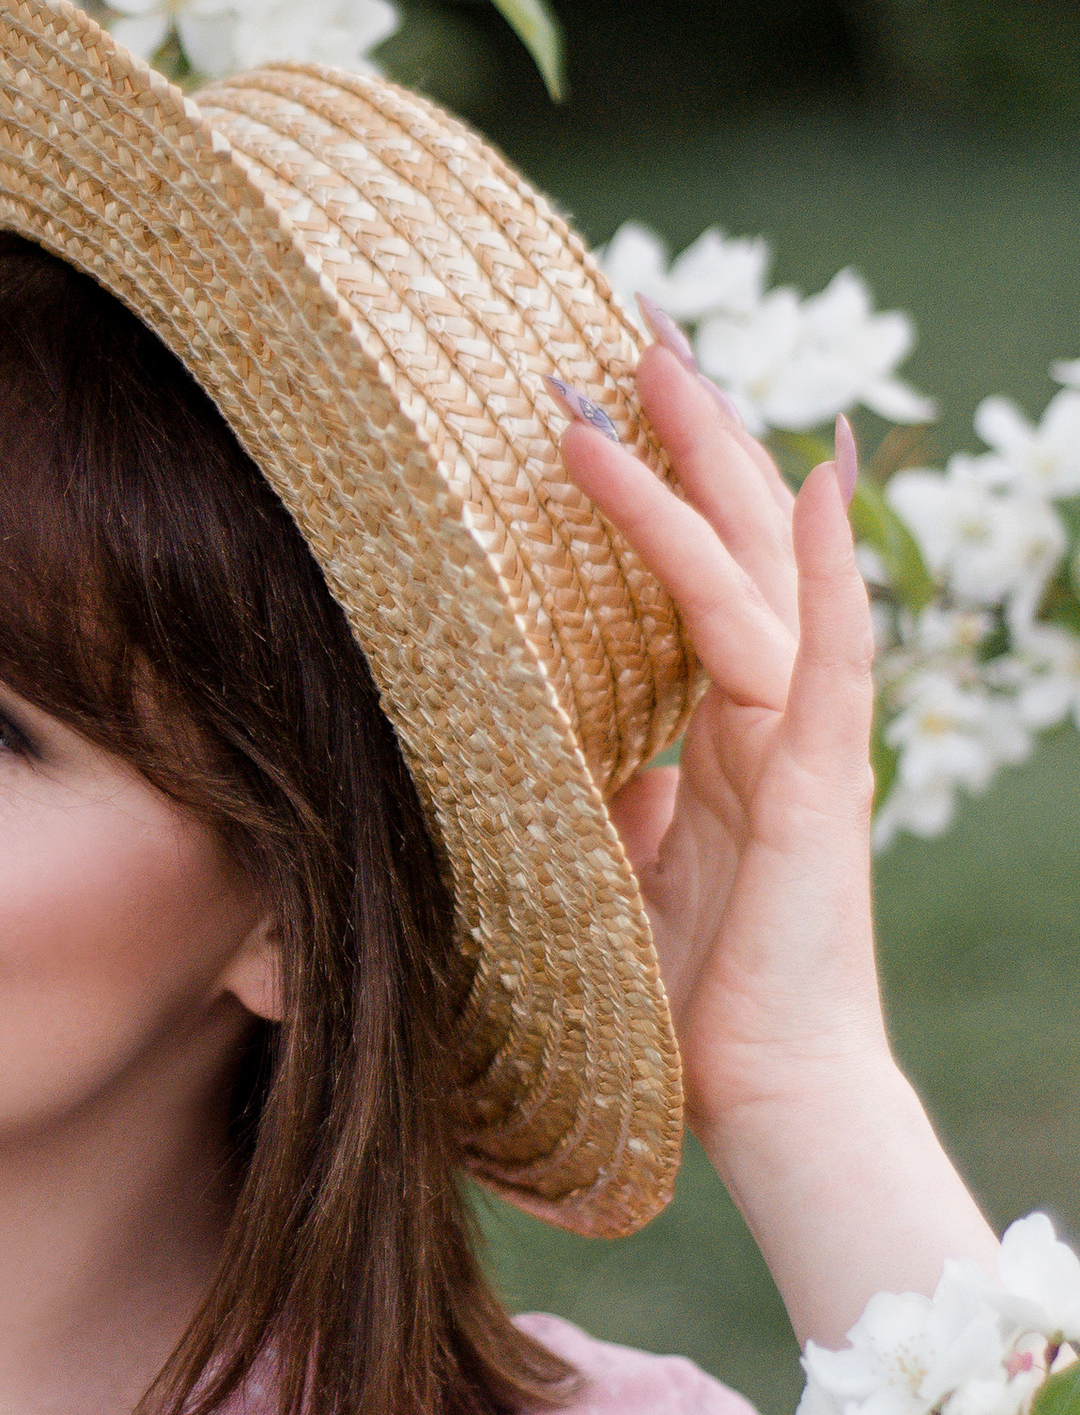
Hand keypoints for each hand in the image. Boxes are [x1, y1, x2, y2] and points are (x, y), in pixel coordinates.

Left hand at [556, 340, 998, 1364]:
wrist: (765, 1102)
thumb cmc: (686, 1006)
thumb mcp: (613, 875)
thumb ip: (613, 804)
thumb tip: (599, 758)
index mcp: (723, 729)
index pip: (694, 568)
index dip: (653, 476)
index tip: (597, 387)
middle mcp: (769, 712)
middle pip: (735, 532)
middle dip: (688, 421)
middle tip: (631, 311)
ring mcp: (801, 739)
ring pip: (758, 567)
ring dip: (706, 460)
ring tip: (653, 360)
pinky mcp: (818, 784)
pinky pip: (817, 653)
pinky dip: (812, 566)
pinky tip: (808, 481)